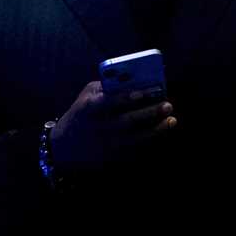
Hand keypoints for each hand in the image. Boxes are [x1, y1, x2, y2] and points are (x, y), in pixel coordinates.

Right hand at [50, 81, 175, 170]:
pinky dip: (151, 139)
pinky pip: (136, 147)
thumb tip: (137, 80)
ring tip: (172, 120)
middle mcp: (99, 127)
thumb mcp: (87, 96)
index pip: (108, 102)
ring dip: (156, 129)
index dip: (126, 97)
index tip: (144, 92)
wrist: (64, 147)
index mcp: (90, 108)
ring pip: (135, 138)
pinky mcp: (113, 156)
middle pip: (127, 120)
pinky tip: (164, 129)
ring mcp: (106, 143)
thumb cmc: (82, 113)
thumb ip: (108, 87)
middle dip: (149, 112)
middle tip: (168, 104)